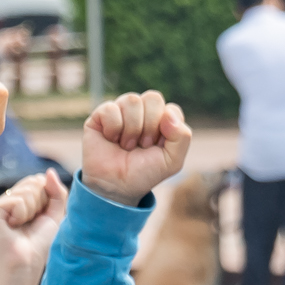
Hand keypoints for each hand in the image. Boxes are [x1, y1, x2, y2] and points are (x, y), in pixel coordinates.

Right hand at [0, 169, 68, 282]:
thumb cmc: (40, 244)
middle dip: (41, 203)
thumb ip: (57, 192)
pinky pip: (17, 200)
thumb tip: (49, 171)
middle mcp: (10, 199)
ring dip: (32, 211)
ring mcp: (0, 204)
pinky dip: (22, 214)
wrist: (27, 263)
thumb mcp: (56, 215)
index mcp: (23, 199)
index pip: (40, 180)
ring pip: (28, 191)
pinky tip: (14, 226)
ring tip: (23, 226)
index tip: (42, 217)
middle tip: (32, 223)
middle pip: (35, 182)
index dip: (48, 198)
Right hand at [79, 90, 191, 207]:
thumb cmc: (143, 173)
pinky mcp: (101, 114)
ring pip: (132, 100)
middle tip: (141, 146)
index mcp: (162, 119)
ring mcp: (122, 110)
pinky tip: (111, 140)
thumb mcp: (172, 162)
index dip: (165, 130)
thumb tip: (168, 113)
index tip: (156, 148)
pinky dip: (113, 128)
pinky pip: (110, 108)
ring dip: (131, 129)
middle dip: (149, 127)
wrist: (116, 186)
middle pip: (153, 98)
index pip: (171, 109)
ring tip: (126, 145)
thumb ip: (182, 137)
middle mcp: (143, 111)